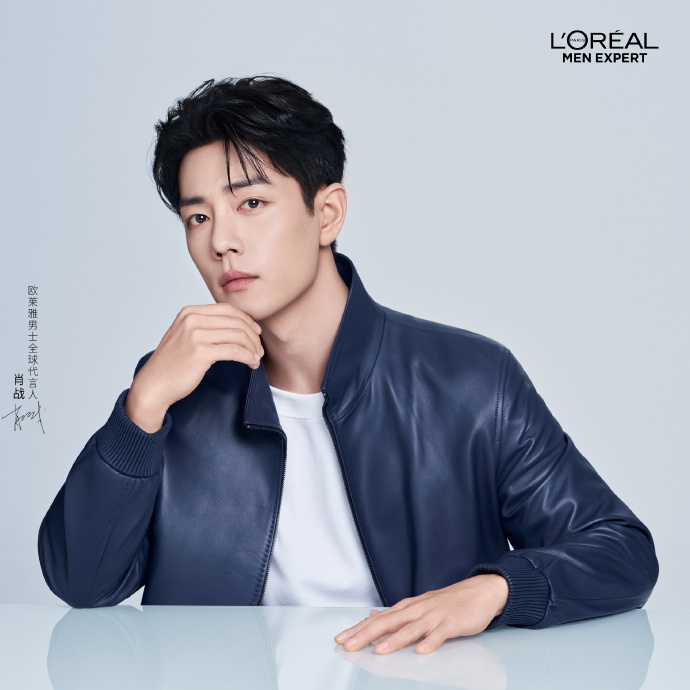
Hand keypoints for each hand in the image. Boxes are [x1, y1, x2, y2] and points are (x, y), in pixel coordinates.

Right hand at [125, 304, 263, 431]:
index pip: (228, 309)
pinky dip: (247, 357)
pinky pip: (235, 351)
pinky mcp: (200, 352)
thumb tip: (236, 325)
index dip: (247, 320)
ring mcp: (195, 335)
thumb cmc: (172, 364)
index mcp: (189, 312)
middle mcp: (192, 319)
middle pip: (236, 321)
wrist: (154, 384)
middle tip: (259, 350)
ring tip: (256, 359)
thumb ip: (205, 326)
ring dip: (253, 348)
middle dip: (253, 336)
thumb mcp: (185, 335)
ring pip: (238, 335)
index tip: (256, 333)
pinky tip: (251, 363)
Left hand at [334, 574, 508, 654]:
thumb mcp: (417, 606)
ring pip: (411, 628)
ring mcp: (434, 616)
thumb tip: (371, 615)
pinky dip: (431, 641)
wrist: (478, 591)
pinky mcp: (452, 623)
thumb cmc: (447, 602)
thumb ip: (395, 614)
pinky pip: (440, 634)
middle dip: (367, 634)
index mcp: (407, 608)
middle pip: (388, 622)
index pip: (378, 619)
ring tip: (379, 650)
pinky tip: (422, 650)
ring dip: (395, 640)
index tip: (340, 639)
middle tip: (349, 645)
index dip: (359, 629)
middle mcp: (417, 610)